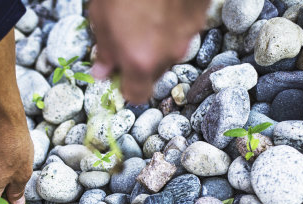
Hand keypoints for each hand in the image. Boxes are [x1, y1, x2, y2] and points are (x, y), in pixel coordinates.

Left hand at [89, 0, 209, 102]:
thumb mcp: (100, 17)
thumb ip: (104, 51)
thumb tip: (103, 72)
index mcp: (140, 60)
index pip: (138, 95)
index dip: (127, 87)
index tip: (119, 75)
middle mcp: (169, 52)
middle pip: (155, 71)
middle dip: (141, 60)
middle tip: (126, 36)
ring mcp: (190, 31)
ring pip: (171, 47)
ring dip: (158, 38)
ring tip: (144, 11)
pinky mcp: (202, 12)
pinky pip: (184, 26)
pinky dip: (173, 19)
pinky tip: (162, 2)